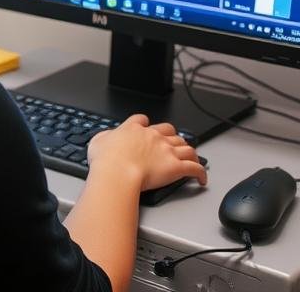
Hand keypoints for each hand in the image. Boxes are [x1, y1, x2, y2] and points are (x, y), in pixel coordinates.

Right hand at [86, 114, 207, 191]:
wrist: (117, 173)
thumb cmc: (107, 160)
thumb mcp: (98, 142)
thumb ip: (105, 136)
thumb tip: (108, 138)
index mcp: (134, 129)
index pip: (142, 120)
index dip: (145, 123)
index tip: (145, 127)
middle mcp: (153, 137)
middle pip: (169, 131)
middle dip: (172, 135)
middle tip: (171, 142)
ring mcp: (167, 151)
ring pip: (186, 147)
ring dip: (190, 152)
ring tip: (191, 158)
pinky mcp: (176, 167)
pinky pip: (195, 168)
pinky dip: (201, 173)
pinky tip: (202, 178)